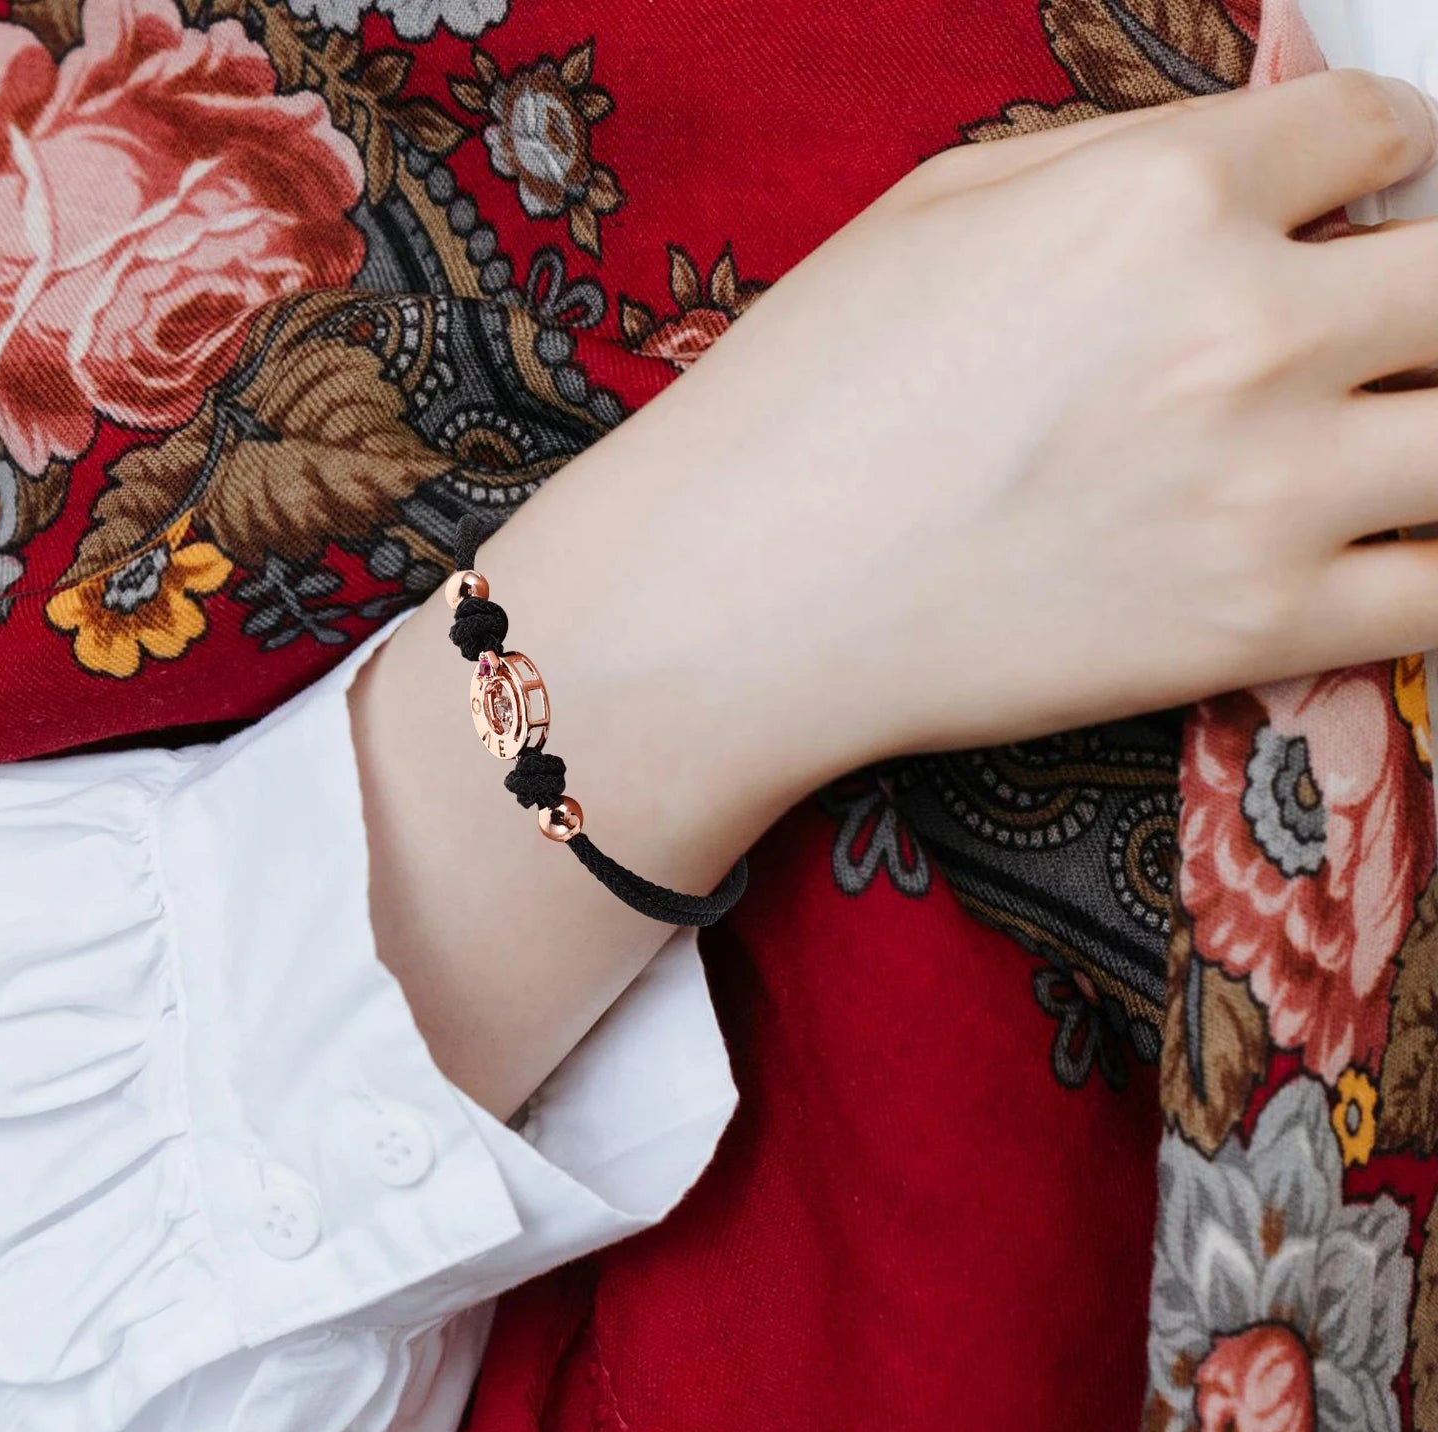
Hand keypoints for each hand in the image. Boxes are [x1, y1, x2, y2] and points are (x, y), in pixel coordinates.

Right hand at [356, 70, 1437, 1112]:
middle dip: (1423, 299)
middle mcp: (1247, 327)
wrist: (734, 602)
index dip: (1373, 169)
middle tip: (1362, 342)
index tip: (1344, 216)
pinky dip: (1428, 568)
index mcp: (1167, 195)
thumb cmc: (802, 398)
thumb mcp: (939, 209)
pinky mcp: (1257, 628)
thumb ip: (1127, 160)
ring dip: (1429, 431)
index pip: (1381, 131)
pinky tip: (1376, 554)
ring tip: (1368, 449)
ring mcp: (1265, 488)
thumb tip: (1262, 161)